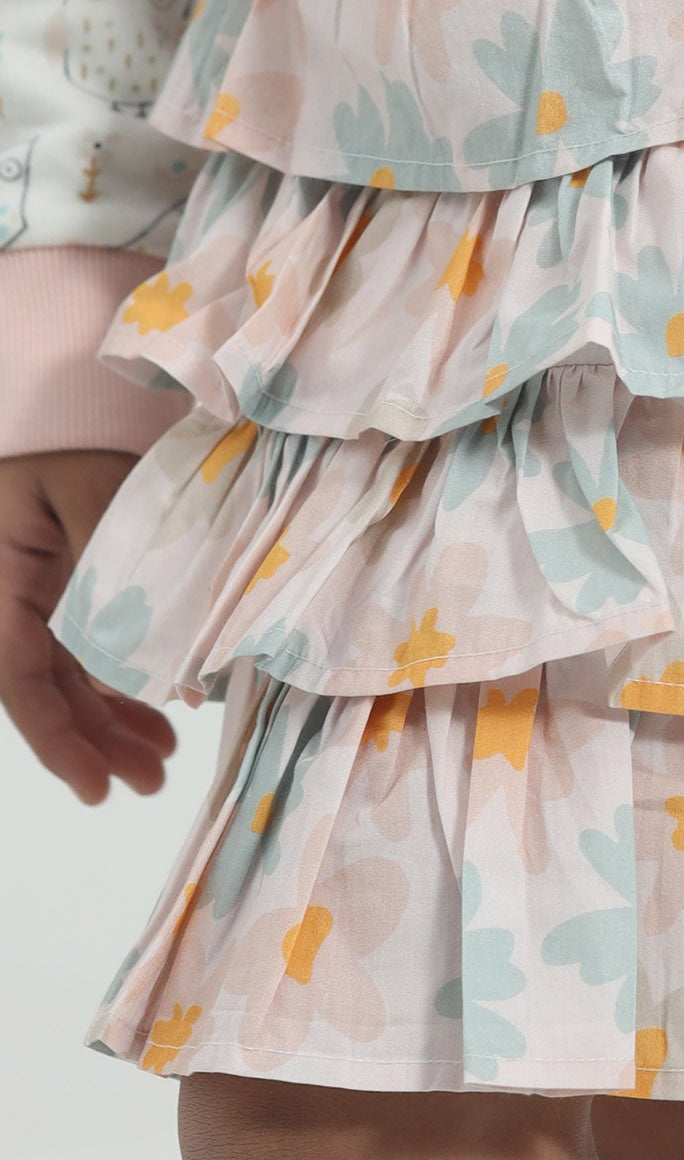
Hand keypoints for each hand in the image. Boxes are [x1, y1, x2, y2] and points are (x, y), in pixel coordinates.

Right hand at [0, 452, 174, 803]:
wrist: (62, 403)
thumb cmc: (69, 440)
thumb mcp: (94, 491)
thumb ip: (116, 571)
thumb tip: (143, 672)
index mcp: (2, 586)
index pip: (20, 682)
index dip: (57, 740)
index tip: (95, 787)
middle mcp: (15, 601)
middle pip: (49, 691)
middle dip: (97, 743)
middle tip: (149, 782)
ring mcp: (43, 597)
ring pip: (73, 677)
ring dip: (114, 721)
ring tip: (160, 761)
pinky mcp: (74, 589)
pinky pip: (91, 647)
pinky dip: (124, 681)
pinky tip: (161, 711)